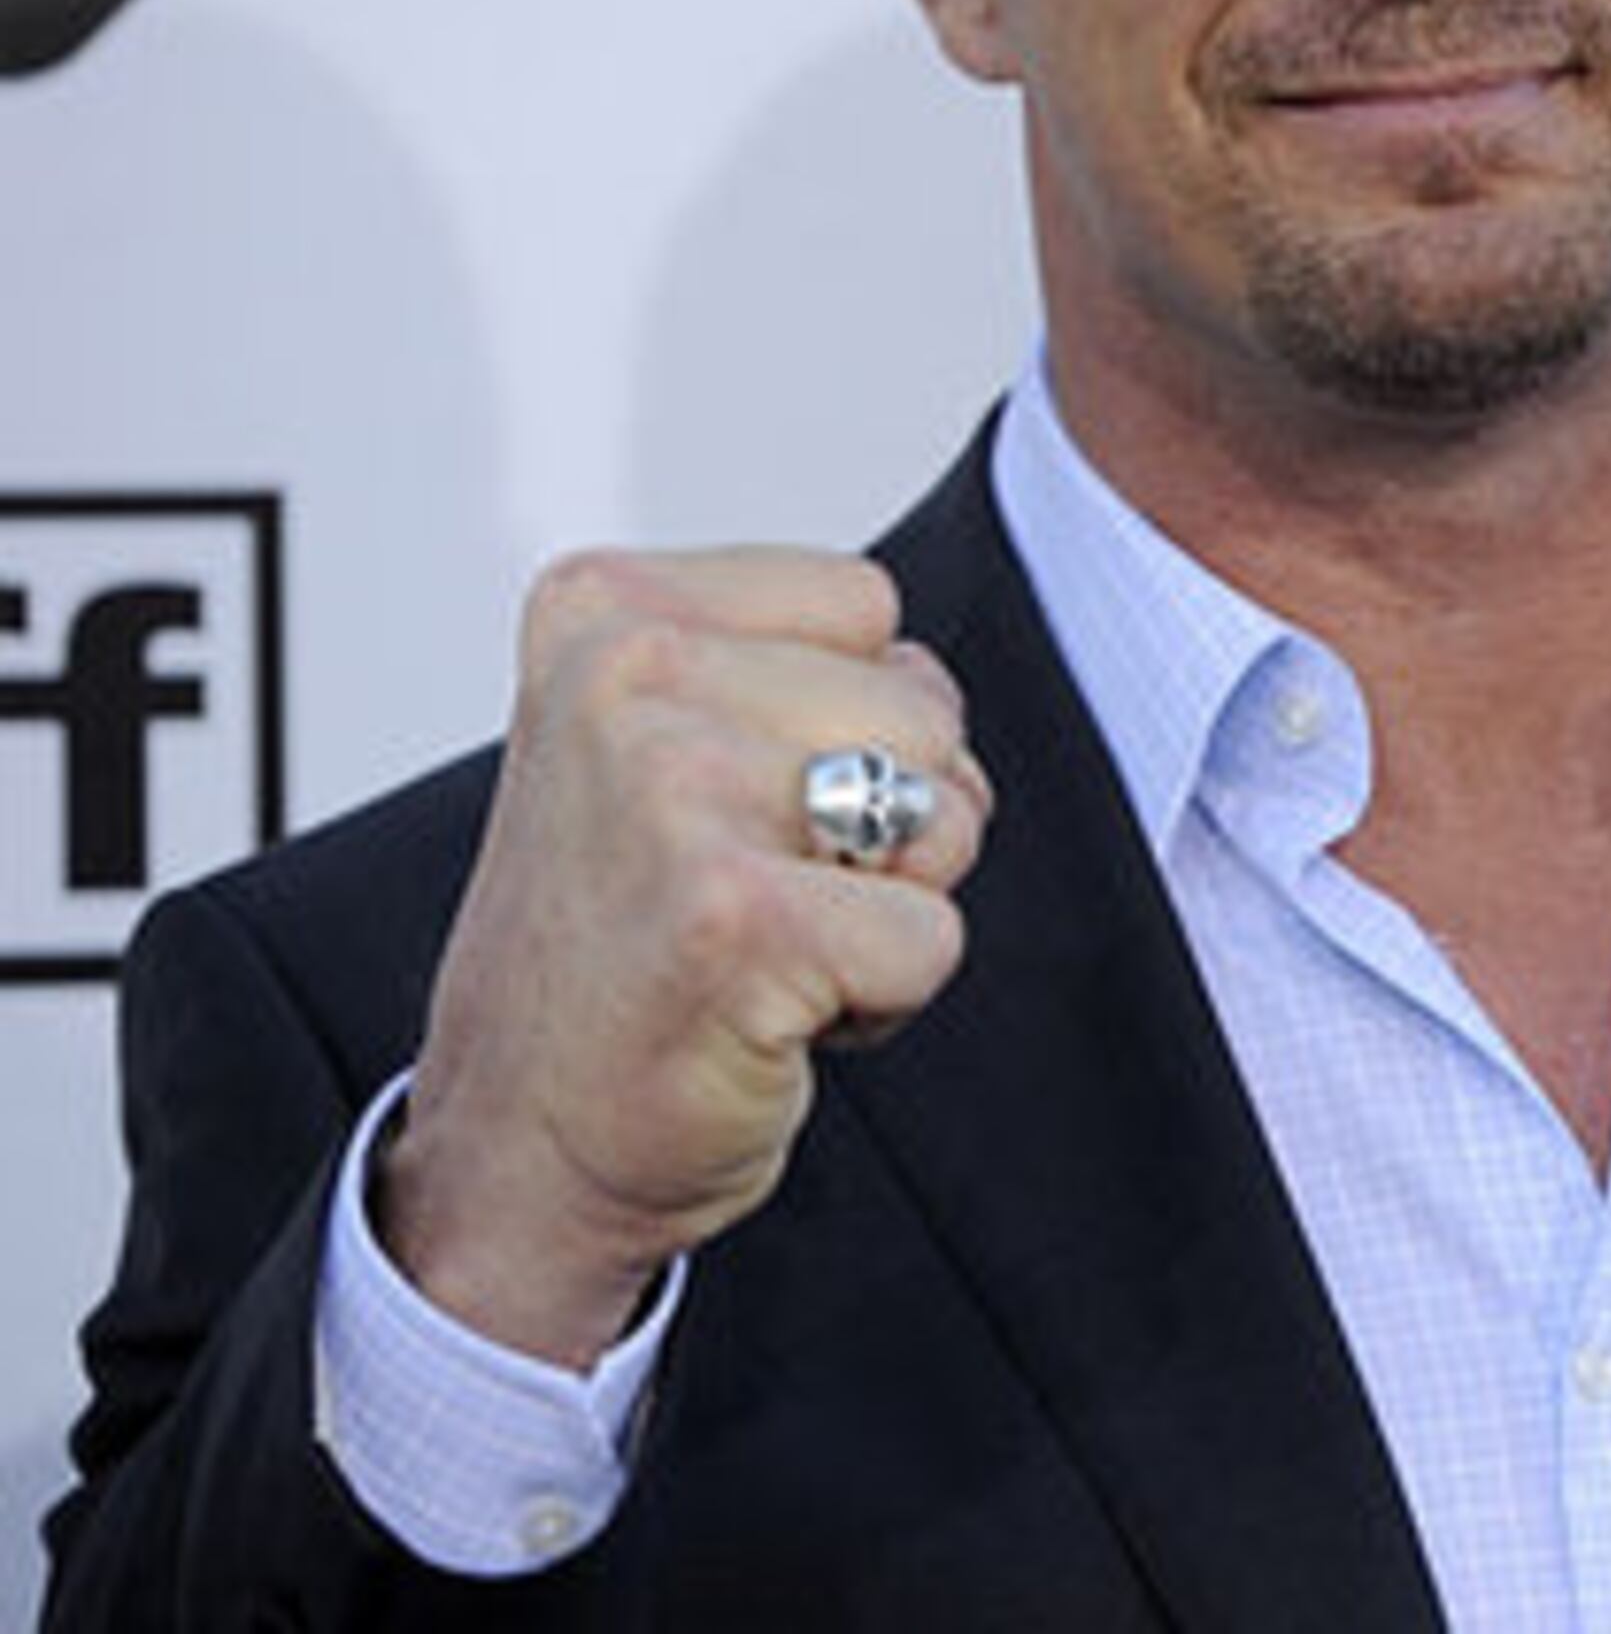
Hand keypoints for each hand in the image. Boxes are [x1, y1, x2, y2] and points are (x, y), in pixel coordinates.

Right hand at [376, 548, 989, 1369]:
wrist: (514, 1151)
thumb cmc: (620, 949)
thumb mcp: (661, 742)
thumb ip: (791, 669)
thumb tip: (931, 683)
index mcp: (605, 610)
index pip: (868, 609)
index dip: (844, 725)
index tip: (723, 807)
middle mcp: (626, 675)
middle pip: (926, 710)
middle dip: (884, 822)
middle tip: (742, 896)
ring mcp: (674, 789)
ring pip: (946, 816)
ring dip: (886, 907)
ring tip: (756, 948)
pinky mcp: (734, 915)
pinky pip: (932, 936)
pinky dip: (882, 1000)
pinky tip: (764, 1015)